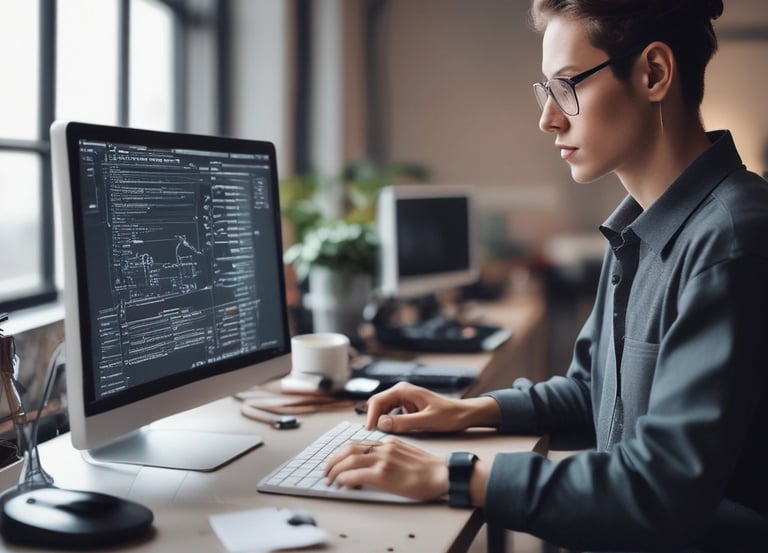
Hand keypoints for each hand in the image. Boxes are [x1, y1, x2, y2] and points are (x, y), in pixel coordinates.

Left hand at [324, 436, 448, 500]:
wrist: (441, 474)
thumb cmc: (427, 468)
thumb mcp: (404, 453)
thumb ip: (388, 454)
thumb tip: (371, 465)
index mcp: (388, 442)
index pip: (358, 443)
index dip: (342, 453)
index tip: (335, 462)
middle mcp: (383, 447)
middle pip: (349, 449)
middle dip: (333, 460)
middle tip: (326, 471)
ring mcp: (383, 459)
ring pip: (349, 460)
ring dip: (335, 470)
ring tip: (330, 479)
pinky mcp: (384, 474)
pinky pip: (357, 474)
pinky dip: (345, 479)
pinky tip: (342, 484)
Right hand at [363, 381, 500, 433]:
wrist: (464, 414)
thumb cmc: (449, 415)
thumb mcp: (427, 421)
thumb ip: (404, 422)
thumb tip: (381, 423)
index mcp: (404, 390)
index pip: (377, 401)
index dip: (370, 416)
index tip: (369, 431)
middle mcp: (401, 391)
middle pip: (377, 404)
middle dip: (372, 419)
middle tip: (371, 436)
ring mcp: (403, 398)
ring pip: (382, 409)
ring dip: (378, 421)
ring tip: (378, 436)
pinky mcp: (406, 406)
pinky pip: (390, 413)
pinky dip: (386, 422)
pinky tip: (389, 432)